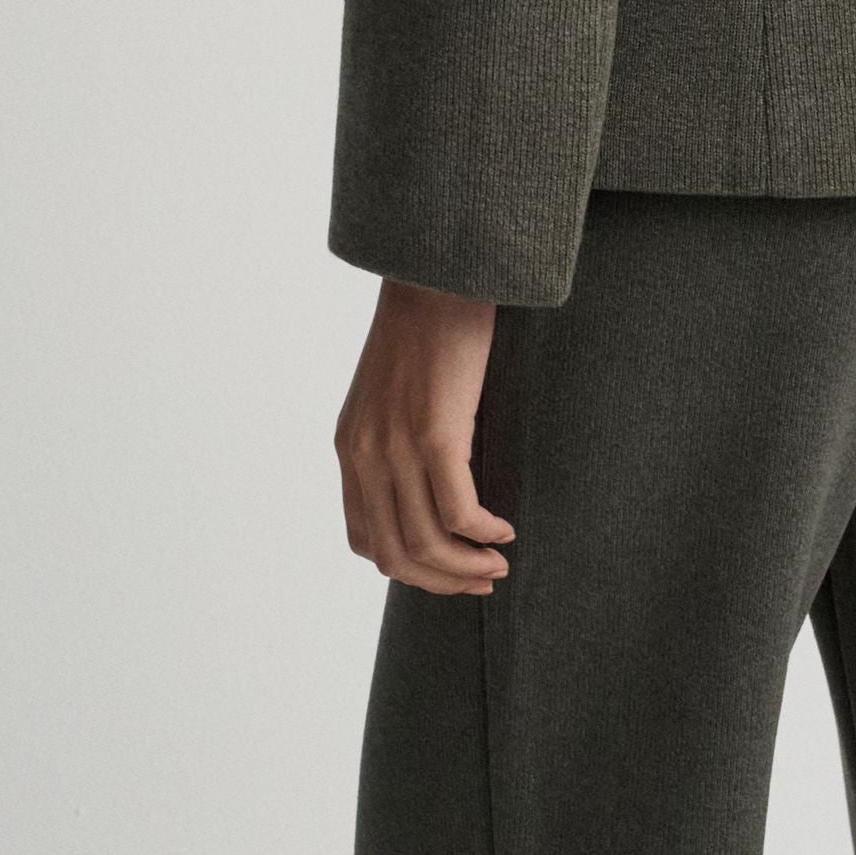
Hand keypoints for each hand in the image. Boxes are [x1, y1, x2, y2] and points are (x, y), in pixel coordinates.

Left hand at [335, 279, 514, 595]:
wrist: (436, 274)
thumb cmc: (428, 327)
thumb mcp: (394, 394)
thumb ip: (397, 439)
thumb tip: (433, 484)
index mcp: (350, 448)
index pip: (365, 540)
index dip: (410, 569)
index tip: (451, 570)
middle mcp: (363, 455)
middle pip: (394, 554)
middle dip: (441, 580)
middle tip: (483, 580)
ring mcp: (395, 447)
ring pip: (426, 542)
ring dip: (466, 566)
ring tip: (499, 564)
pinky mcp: (435, 434)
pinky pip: (459, 512)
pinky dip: (484, 533)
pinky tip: (506, 530)